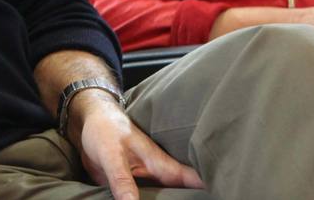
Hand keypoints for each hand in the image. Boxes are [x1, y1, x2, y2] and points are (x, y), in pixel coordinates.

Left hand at [69, 95, 203, 199]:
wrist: (89, 122)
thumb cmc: (106, 130)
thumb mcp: (112, 155)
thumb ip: (121, 181)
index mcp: (161, 166)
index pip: (195, 181)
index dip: (211, 191)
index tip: (223, 197)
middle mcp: (159, 176)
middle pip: (184, 195)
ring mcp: (148, 182)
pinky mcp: (133, 188)